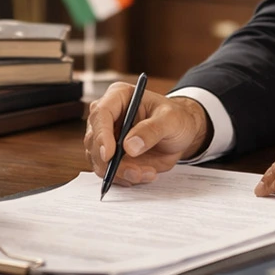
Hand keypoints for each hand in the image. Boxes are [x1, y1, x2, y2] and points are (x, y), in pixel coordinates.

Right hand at [83, 83, 209, 186]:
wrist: (180, 135)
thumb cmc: (176, 118)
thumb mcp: (171, 119)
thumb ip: (152, 130)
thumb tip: (129, 146)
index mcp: (119, 96)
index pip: (101, 113)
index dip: (102, 135)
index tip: (109, 155)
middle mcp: (107, 116)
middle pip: (94, 140)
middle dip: (112, 162)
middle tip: (136, 172)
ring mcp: (106, 137)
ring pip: (99, 160)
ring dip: (120, 172)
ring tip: (147, 173)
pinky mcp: (110, 155)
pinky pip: (108, 171)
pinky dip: (124, 177)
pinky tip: (143, 174)